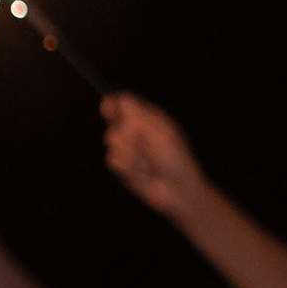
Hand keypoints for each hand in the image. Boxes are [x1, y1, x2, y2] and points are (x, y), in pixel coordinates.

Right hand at [103, 93, 206, 221]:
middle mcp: (134, 131)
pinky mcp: (121, 166)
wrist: (178, 189)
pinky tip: (143, 173)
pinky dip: (130, 167)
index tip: (108, 109)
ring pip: (111, 141)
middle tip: (149, 145)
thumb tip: (117, 98)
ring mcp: (127, 149)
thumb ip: (137, 114)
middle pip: (113, 122)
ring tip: (149, 163)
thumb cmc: (175, 157)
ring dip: (133, 154)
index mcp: (147, 118)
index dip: (113, 104)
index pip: (122, 103)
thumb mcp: (159, 131)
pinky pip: (113, 160)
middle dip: (130, 134)